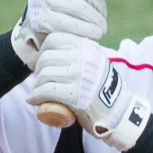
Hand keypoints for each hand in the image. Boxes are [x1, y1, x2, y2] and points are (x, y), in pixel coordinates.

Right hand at [12, 0, 118, 70]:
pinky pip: (71, 24)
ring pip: (80, 8)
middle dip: (99, 7)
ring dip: (96, 22)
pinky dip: (86, 31)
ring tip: (102, 30)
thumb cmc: (65, 4)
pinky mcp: (41, 19)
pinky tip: (93, 36)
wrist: (38, 29)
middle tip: (104, 20)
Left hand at [27, 34, 151, 150]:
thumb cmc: (102, 90)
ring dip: (36, 85)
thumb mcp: (93, 63)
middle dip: (38, 71)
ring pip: (44, 75)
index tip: (43, 64)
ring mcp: (79, 76)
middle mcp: (84, 57)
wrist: (119, 112)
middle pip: (46, 58)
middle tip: (39, 82)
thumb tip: (46, 53)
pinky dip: (36, 96)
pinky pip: (46, 90)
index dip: (43, 51)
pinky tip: (33, 100)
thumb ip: (77, 55)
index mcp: (87, 46)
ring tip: (36, 93)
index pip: (54, 39)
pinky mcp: (75, 95)